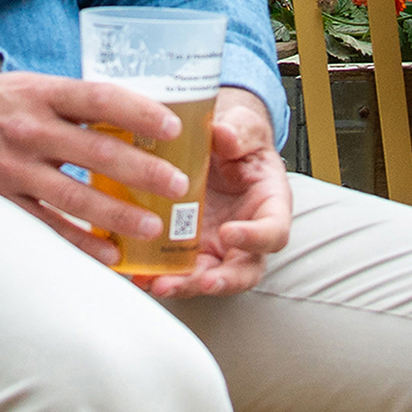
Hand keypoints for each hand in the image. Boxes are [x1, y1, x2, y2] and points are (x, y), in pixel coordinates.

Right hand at [0, 43, 197, 266]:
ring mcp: (14, 166)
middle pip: (93, 151)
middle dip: (140, 170)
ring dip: (115, 214)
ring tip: (151, 228)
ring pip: (72, 195)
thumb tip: (139, 114)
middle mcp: (28, 128)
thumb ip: (78, 103)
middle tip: (177, 186)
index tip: (172, 127)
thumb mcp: (35, 85)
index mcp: (41, 93)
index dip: (137, 111)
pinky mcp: (3, 195)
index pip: (97, 99)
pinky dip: (78, 241)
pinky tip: (109, 256)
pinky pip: (45, 224)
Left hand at [144, 90, 293, 300]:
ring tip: (159, 284)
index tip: (229, 234)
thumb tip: (223, 135)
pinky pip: (177, 269)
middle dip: (222, 281)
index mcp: (270, 206)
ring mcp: (218, 247)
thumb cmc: (238, 140)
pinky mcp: (190, 249)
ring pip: (208, 277)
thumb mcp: (243, 127)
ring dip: (185, 285)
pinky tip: (137, 274)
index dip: (255, 239)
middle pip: (244, 270)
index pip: (274, 232)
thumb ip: (238, 131)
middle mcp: (247, 235)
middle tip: (201, 281)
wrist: (216, 146)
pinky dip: (159, 274)